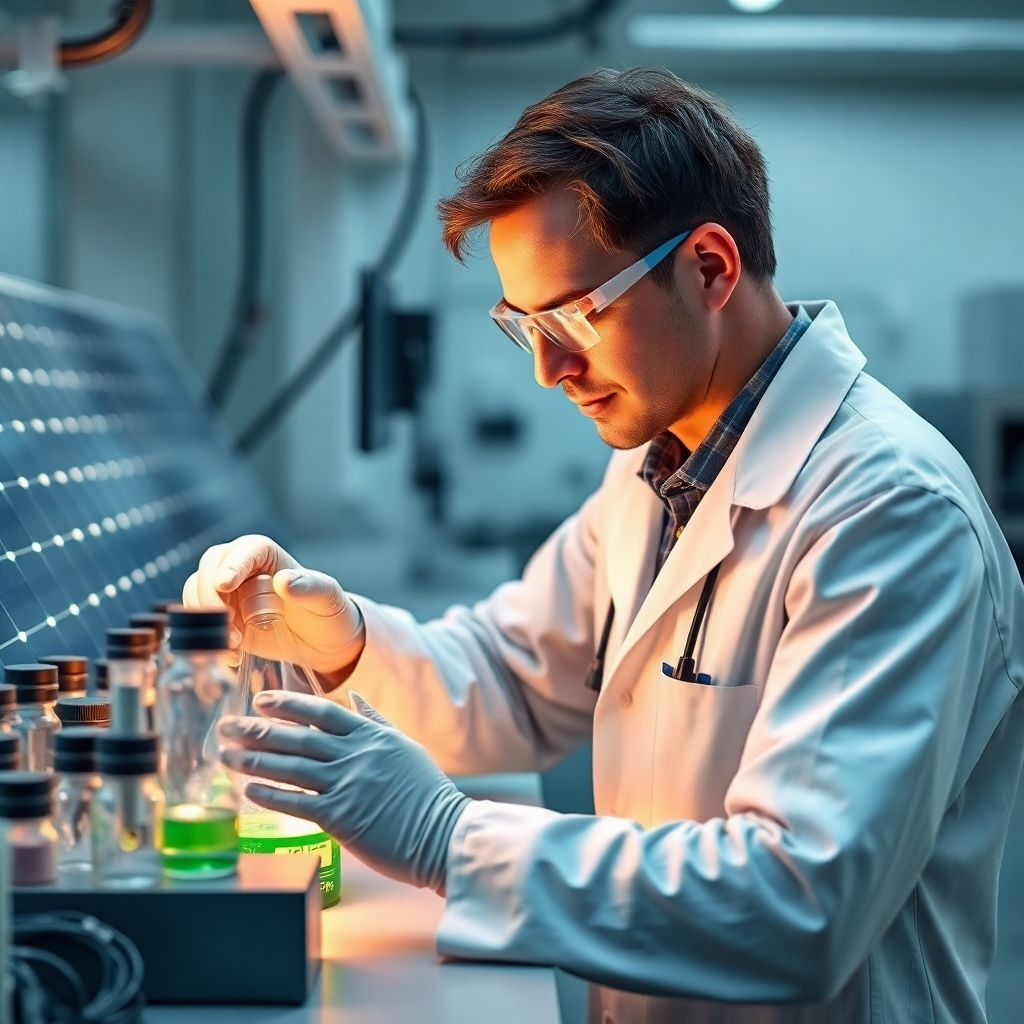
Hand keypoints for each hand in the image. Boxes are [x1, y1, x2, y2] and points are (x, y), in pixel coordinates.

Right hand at [182, 535, 364, 673]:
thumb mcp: (328, 599)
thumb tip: (283, 582)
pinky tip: (232, 656)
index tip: (225, 584)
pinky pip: (199, 621)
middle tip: (227, 623)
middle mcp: (242, 568)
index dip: (232, 564)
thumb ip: (311, 588)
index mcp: (267, 554)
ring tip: (235, 644)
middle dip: (210, 595)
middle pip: (209, 567)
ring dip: (206, 620)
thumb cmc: (326, 612)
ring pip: (196, 593)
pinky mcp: (220, 617)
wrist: (321, 642)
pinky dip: (207, 638)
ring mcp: (227, 593)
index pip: (244, 549)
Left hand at [218, 691, 470, 893]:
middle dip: (257, 729)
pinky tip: (248, 790)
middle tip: (228, 725)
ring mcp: (346, 785)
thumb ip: (375, 721)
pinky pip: (296, 803)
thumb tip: (353, 697)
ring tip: (226, 756)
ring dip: (254, 760)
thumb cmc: (426, 792)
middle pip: (297, 736)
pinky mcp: (340, 818)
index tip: (261, 700)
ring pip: (290, 767)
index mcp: (371, 735)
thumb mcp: (405, 746)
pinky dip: (270, 795)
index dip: (287, 703)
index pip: (321, 711)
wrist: (442, 833)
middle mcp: (355, 755)